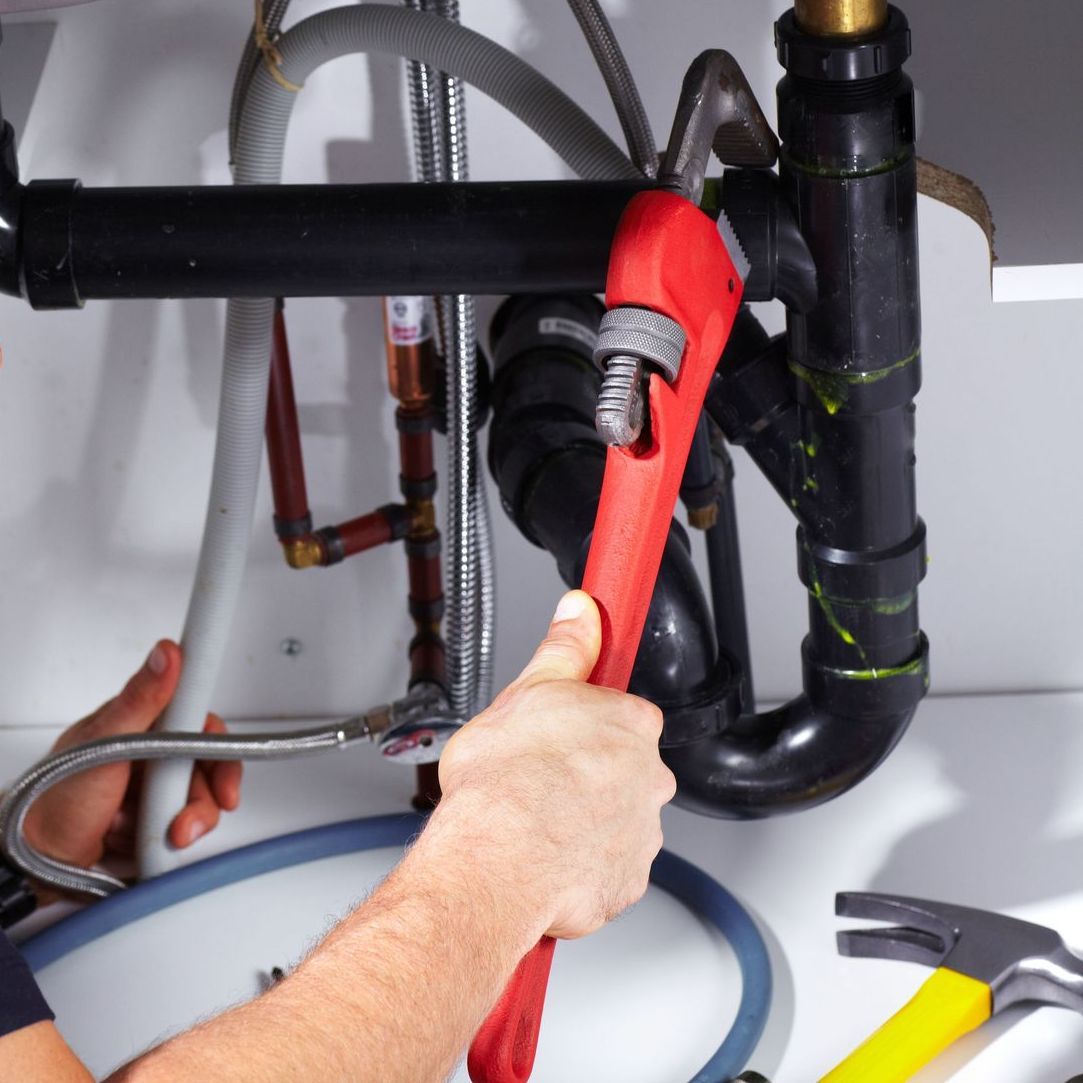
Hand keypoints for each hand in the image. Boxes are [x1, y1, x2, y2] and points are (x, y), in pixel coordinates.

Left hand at [22, 640, 242, 894]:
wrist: (32, 861)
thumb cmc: (50, 800)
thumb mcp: (102, 743)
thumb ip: (139, 699)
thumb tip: (165, 654)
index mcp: (141, 724)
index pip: (198, 722)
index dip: (218, 746)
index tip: (225, 772)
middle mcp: (150, 754)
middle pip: (206, 768)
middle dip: (202, 800)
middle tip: (184, 821)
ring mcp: (152, 789)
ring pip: (198, 802)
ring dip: (179, 824)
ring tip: (142, 830)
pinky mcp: (152, 820)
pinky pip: (183, 827)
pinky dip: (164, 839)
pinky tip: (134, 838)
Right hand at [437, 590, 675, 939]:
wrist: (495, 862)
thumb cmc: (505, 783)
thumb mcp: (530, 689)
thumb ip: (566, 647)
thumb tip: (581, 611)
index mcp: (632, 725)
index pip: (620, 713)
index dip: (582, 723)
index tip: (561, 733)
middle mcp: (650, 777)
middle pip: (620, 767)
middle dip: (583, 772)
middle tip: (538, 776)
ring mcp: (641, 832)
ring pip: (612, 818)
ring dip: (582, 820)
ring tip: (534, 819)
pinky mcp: (626, 883)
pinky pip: (605, 866)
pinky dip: (579, 863)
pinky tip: (544, 853)